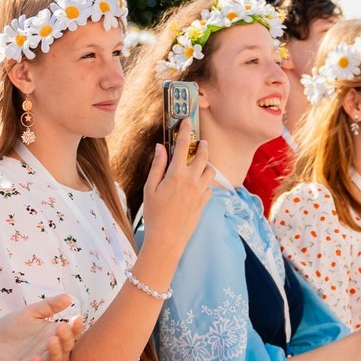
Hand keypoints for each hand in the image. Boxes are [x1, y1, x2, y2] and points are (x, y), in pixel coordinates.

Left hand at [0, 295, 80, 360]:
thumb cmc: (13, 329)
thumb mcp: (30, 313)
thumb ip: (48, 306)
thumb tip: (67, 297)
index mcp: (53, 335)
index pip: (70, 333)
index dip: (75, 328)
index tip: (76, 318)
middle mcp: (49, 349)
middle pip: (64, 347)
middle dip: (66, 338)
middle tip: (61, 327)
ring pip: (52, 360)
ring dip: (54, 352)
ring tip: (52, 340)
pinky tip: (35, 359)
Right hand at [137, 120, 217, 250]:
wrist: (167, 239)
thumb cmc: (154, 214)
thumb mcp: (150, 188)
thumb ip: (157, 166)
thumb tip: (160, 148)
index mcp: (176, 174)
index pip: (182, 146)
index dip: (184, 131)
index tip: (186, 120)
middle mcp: (192, 181)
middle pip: (203, 155)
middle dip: (202, 145)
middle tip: (199, 142)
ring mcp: (200, 192)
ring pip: (210, 171)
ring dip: (206, 164)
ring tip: (199, 165)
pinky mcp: (204, 203)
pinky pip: (209, 188)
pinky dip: (204, 183)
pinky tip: (196, 186)